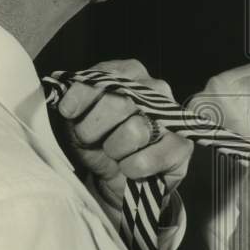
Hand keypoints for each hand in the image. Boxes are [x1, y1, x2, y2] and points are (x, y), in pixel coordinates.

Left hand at [54, 59, 193, 209]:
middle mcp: (154, 88)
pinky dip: (131, 168)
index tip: (68, 113)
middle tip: (90, 139)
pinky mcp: (182, 146)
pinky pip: (149, 159)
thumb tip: (67, 100)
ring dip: (114, 150)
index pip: (103, 77)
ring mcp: (172, 116)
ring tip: (113, 154)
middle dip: (94, 128)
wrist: (114, 177)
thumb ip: (74, 103)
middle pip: (119, 103)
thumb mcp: (77, 118)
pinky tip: (128, 168)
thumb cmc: (96, 141)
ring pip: (135, 131)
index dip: (82, 97)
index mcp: (128, 72)